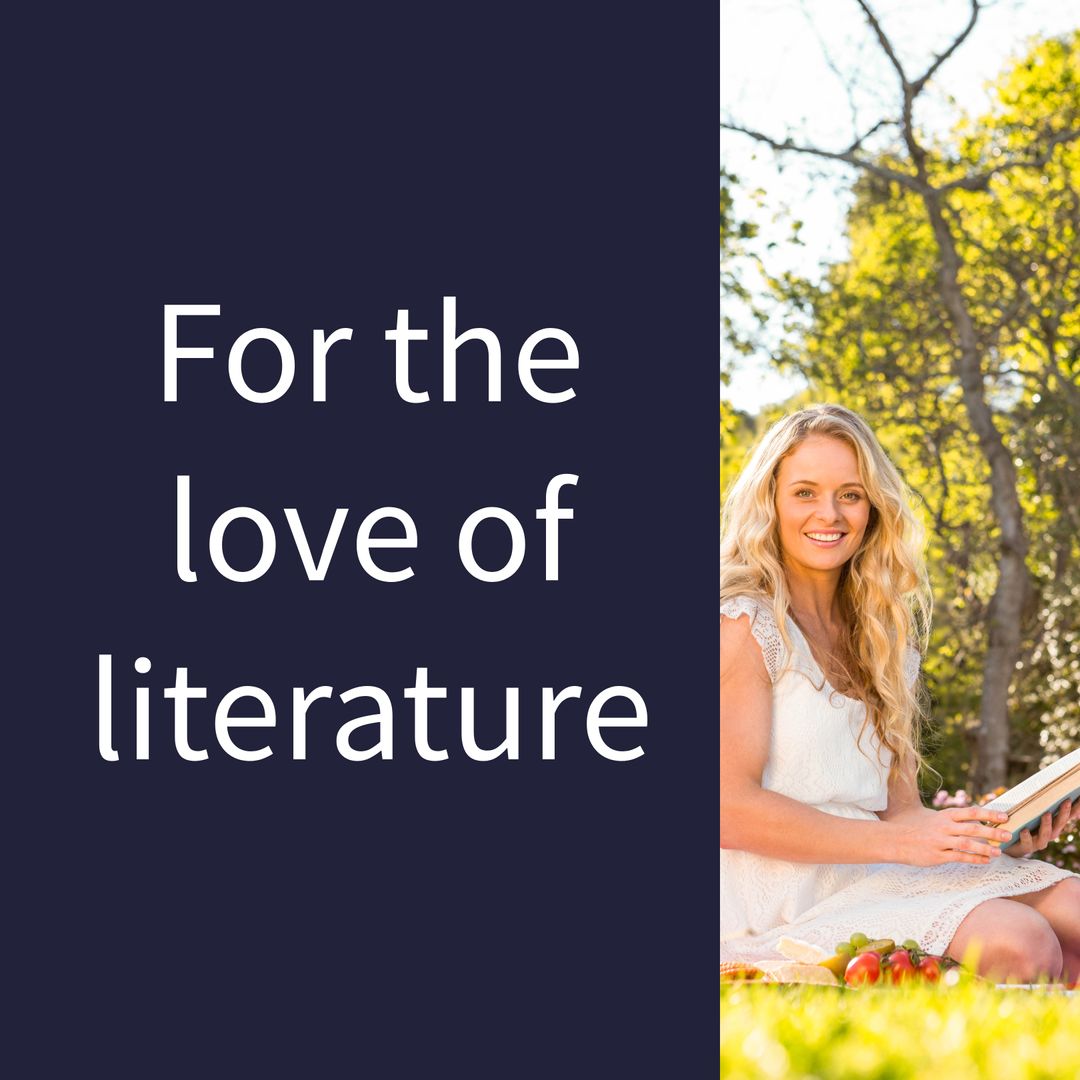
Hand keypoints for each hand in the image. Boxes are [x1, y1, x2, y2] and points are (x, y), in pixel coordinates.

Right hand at [892, 806, 1014, 866]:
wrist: (896, 840)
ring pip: (967, 844)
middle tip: (1008, 835)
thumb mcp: (934, 818)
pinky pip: (960, 857)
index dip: (989, 813)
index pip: (971, 812)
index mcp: (944, 815)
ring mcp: (940, 841)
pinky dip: (974, 859)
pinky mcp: (937, 855)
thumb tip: (976, 819)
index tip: (1005, 816)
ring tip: (999, 852)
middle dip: (992, 832)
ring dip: (985, 848)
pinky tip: (985, 861)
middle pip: (972, 828)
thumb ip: (953, 820)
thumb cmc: (918, 829)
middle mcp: (944, 826)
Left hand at [1002, 799, 1076, 857]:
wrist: (1008, 844)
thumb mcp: (1031, 812)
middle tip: (1066, 801)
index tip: (1079, 797)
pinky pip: (1027, 842)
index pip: (1067, 816)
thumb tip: (1046, 787)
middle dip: (1064, 813)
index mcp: (1052, 825)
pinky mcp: (1025, 847)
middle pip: (1059, 824)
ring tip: (1046, 814)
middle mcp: (1049, 834)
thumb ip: (1039, 803)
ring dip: (1047, 824)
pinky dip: (1026, 836)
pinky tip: (1025, 830)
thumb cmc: (1022, 823)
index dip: (1075, 808)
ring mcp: (1038, 842)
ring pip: (1046, 835)